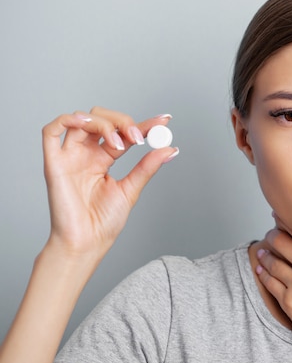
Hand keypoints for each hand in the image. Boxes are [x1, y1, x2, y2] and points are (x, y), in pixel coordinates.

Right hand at [42, 106, 177, 263]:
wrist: (86, 243)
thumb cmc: (103, 222)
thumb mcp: (131, 189)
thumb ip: (147, 167)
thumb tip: (169, 149)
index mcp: (102, 159)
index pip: (123, 132)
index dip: (143, 124)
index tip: (164, 120)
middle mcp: (85, 154)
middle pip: (101, 119)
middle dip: (123, 122)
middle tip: (139, 138)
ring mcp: (69, 157)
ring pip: (81, 120)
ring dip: (104, 123)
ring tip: (121, 142)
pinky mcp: (54, 164)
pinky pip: (50, 132)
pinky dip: (67, 119)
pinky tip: (87, 123)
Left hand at [255, 219, 291, 362]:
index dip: (288, 222)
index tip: (281, 217)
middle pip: (282, 241)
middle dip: (273, 235)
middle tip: (271, 235)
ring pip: (272, 260)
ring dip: (266, 254)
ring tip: (264, 252)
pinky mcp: (288, 301)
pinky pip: (269, 281)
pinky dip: (263, 273)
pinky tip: (262, 269)